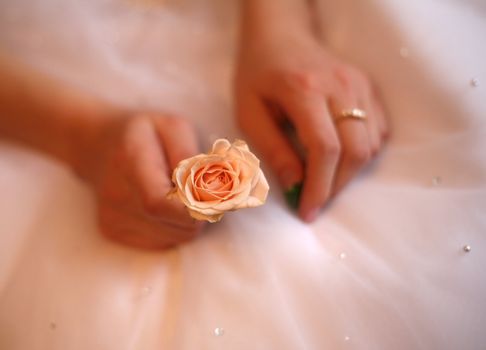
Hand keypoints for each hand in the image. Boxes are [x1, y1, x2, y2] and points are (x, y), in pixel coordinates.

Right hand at [79, 114, 203, 248]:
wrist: (96, 146)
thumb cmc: (145, 134)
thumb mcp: (173, 127)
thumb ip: (189, 154)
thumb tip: (204, 185)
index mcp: (129, 159)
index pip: (160, 203)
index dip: (192, 207)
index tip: (210, 195)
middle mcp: (115, 194)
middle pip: (174, 224)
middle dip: (197, 212)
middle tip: (197, 190)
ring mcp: (111, 218)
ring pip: (174, 238)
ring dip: (187, 221)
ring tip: (178, 196)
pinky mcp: (112, 233)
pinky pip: (162, 243)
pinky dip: (172, 228)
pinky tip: (164, 207)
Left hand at [235, 32, 387, 221]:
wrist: (280, 36)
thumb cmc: (258, 74)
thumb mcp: (250, 112)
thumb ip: (273, 149)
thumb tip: (296, 186)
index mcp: (304, 90)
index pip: (325, 149)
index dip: (319, 188)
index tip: (307, 212)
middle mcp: (340, 85)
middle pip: (355, 151)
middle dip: (337, 187)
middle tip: (316, 202)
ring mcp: (360, 84)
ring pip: (371, 145)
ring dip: (349, 173)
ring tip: (324, 179)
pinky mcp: (369, 87)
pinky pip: (379, 131)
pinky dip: (363, 153)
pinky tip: (340, 156)